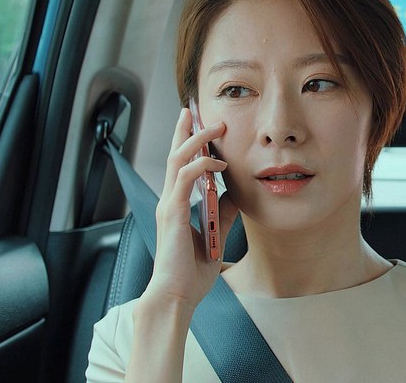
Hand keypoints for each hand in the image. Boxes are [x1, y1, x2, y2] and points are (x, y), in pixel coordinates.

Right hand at [144, 108, 238, 311]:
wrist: (179, 294)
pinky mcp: (172, 213)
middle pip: (174, 154)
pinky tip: (219, 164)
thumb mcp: (216, 234)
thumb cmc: (192, 271)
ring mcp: (169, 205)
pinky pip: (185, 178)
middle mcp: (169, 200)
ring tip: (215, 127)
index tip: (200, 124)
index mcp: (177, 204)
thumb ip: (223, 212)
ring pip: (178, 159)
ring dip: (197, 140)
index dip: (189, 143)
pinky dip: (202, 165)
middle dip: (186, 130)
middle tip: (196, 110)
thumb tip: (235, 193)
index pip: (181, 166)